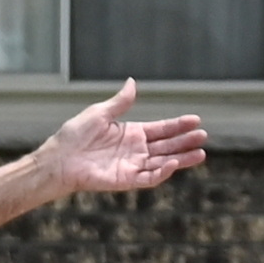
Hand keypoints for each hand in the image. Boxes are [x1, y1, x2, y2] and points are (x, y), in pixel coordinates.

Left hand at [38, 79, 209, 196]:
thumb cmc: (75, 135)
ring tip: (201, 153)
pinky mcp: (126, 180)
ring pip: (163, 163)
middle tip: (203, 136)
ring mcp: (132, 166)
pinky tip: (175, 163)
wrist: (60, 159)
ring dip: (182, 159)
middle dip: (185, 141)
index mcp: (131, 133)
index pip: (161, 129)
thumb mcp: (100, 113)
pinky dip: (163, 172)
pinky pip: (149, 177)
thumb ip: (120, 102)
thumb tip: (132, 82)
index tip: (195, 120)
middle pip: (167, 146)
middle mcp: (135, 150)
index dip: (178, 125)